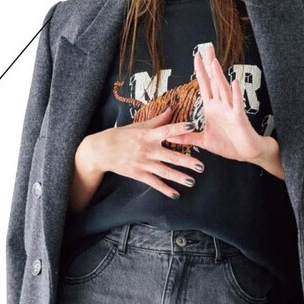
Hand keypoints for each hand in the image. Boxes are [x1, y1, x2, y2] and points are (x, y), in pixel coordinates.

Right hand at [83, 104, 204, 202]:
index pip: (166, 131)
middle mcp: (147, 150)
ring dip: (179, 177)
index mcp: (148, 135)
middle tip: (201, 166)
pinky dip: (165, 190)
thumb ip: (157, 120)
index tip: (193, 127)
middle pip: (170, 156)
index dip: (179, 129)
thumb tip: (172, 109)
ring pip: (165, 172)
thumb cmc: (121, 136)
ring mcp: (143, 163)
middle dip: (187, 162)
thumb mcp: (138, 126)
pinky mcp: (138, 174)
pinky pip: (154, 183)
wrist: (101, 151)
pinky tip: (175, 194)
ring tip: (192, 181)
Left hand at [163, 44, 265, 163]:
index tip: (196, 56)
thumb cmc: (228, 145)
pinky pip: (237, 104)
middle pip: (214, 81)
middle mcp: (221, 105)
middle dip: (210, 65)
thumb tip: (170, 137)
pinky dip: (236, 93)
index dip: (200, 71)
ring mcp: (230, 109)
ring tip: (214, 62)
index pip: (205, 85)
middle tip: (207, 48)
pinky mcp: (239, 117)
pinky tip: (234, 82)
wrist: (246, 153)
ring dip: (219, 76)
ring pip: (223, 89)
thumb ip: (187, 137)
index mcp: (212, 108)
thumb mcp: (203, 141)